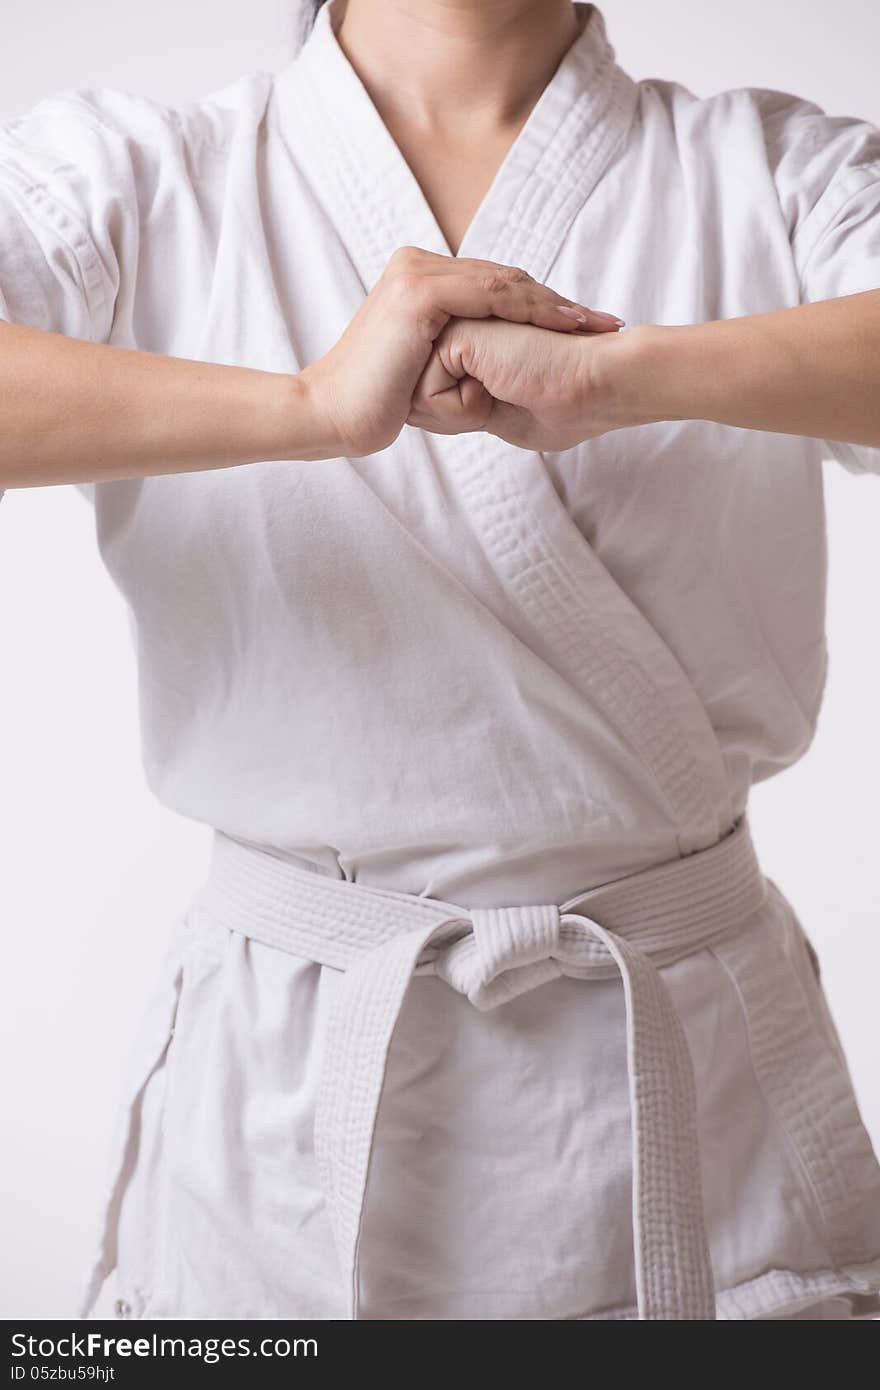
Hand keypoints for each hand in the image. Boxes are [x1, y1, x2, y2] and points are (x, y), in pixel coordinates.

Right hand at [298, 246, 623, 456]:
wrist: (333, 415)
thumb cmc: (375, 406)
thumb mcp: (423, 374)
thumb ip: (454, 358)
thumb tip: (489, 376)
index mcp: (418, 278)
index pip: (494, 284)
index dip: (541, 305)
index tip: (584, 327)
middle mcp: (417, 265)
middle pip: (505, 279)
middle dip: (557, 303)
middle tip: (604, 323)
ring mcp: (417, 274)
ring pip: (504, 283)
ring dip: (554, 305)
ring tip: (593, 326)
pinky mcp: (420, 294)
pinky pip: (491, 295)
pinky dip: (532, 309)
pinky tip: (565, 325)